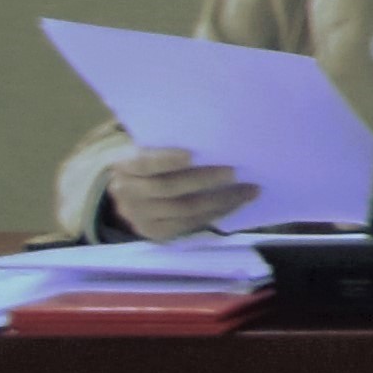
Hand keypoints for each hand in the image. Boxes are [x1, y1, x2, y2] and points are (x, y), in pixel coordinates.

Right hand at [101, 146, 257, 240]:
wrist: (134, 188)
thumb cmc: (154, 159)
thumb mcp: (153, 148)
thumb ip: (172, 145)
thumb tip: (215, 139)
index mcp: (124, 166)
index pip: (145, 163)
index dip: (167, 159)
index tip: (192, 154)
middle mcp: (127, 193)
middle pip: (169, 188)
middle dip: (205, 180)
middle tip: (235, 171)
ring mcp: (139, 217)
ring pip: (184, 209)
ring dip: (221, 200)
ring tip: (248, 190)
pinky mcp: (155, 232)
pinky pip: (190, 224)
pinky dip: (216, 213)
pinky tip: (236, 204)